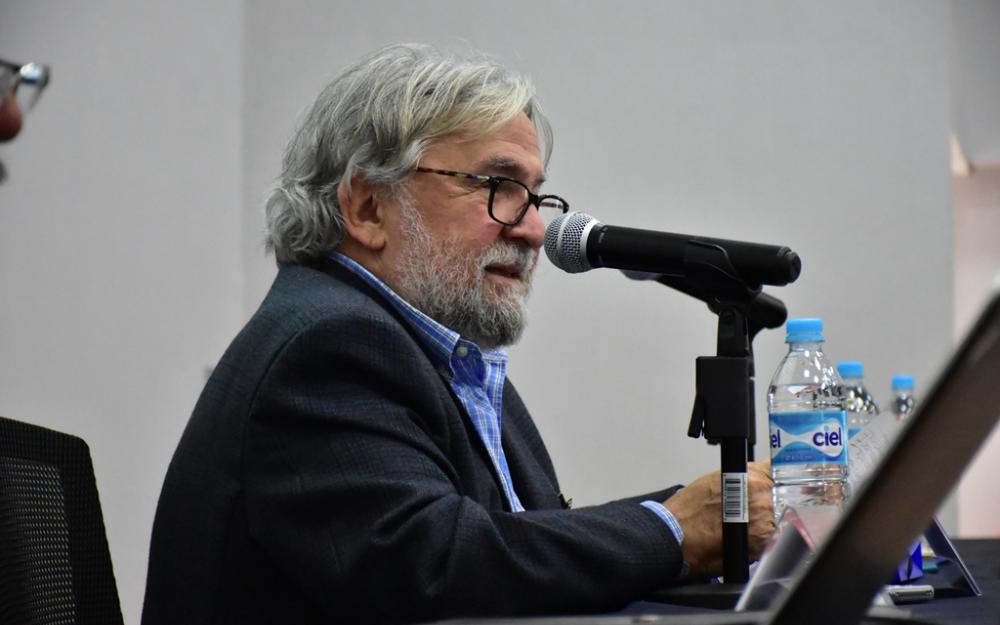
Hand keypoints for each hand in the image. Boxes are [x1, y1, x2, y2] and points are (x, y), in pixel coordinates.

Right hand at [663, 461, 774, 576]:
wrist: (677, 533)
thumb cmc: (690, 508)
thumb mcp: (719, 479)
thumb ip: (746, 478)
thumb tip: (761, 479)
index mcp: (753, 477)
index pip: (781, 471)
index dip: (781, 477)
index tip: (783, 480)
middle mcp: (762, 498)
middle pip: (783, 496)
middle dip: (773, 501)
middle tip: (751, 509)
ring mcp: (764, 522)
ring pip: (779, 519)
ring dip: (768, 522)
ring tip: (744, 525)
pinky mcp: (762, 544)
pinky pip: (772, 539)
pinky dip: (762, 539)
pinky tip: (743, 537)